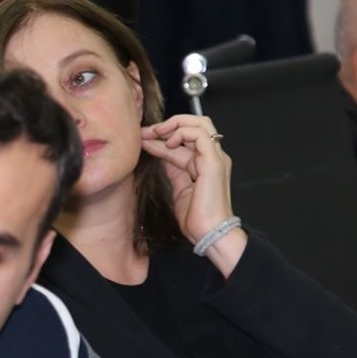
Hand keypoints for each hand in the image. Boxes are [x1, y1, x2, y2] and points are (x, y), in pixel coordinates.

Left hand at [139, 115, 234, 244]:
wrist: (208, 234)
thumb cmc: (196, 218)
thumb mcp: (179, 187)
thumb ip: (173, 168)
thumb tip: (159, 151)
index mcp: (205, 163)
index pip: (184, 139)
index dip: (161, 136)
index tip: (142, 138)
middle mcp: (212, 157)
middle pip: (195, 124)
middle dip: (169, 124)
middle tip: (147, 131)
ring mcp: (215, 158)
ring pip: (200, 123)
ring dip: (174, 124)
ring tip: (155, 133)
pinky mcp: (214, 162)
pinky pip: (200, 134)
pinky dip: (182, 133)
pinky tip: (168, 143)